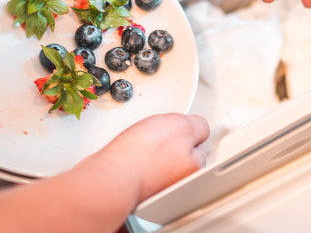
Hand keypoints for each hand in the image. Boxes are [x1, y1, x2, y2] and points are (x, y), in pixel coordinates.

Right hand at [84, 113, 209, 203]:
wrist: (111, 175)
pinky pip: (143, 165)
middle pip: (180, 151)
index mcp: (195, 166)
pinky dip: (137, 158)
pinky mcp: (139, 187)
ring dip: (152, 150)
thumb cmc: (141, 154)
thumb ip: (198, 124)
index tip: (175, 126)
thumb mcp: (182, 125)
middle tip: (155, 136)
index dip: (185, 127)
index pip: (199, 139)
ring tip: (141, 145)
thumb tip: (199, 128)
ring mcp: (160, 186)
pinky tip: (131, 155)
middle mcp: (180, 180)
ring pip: (161, 158)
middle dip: (170, 141)